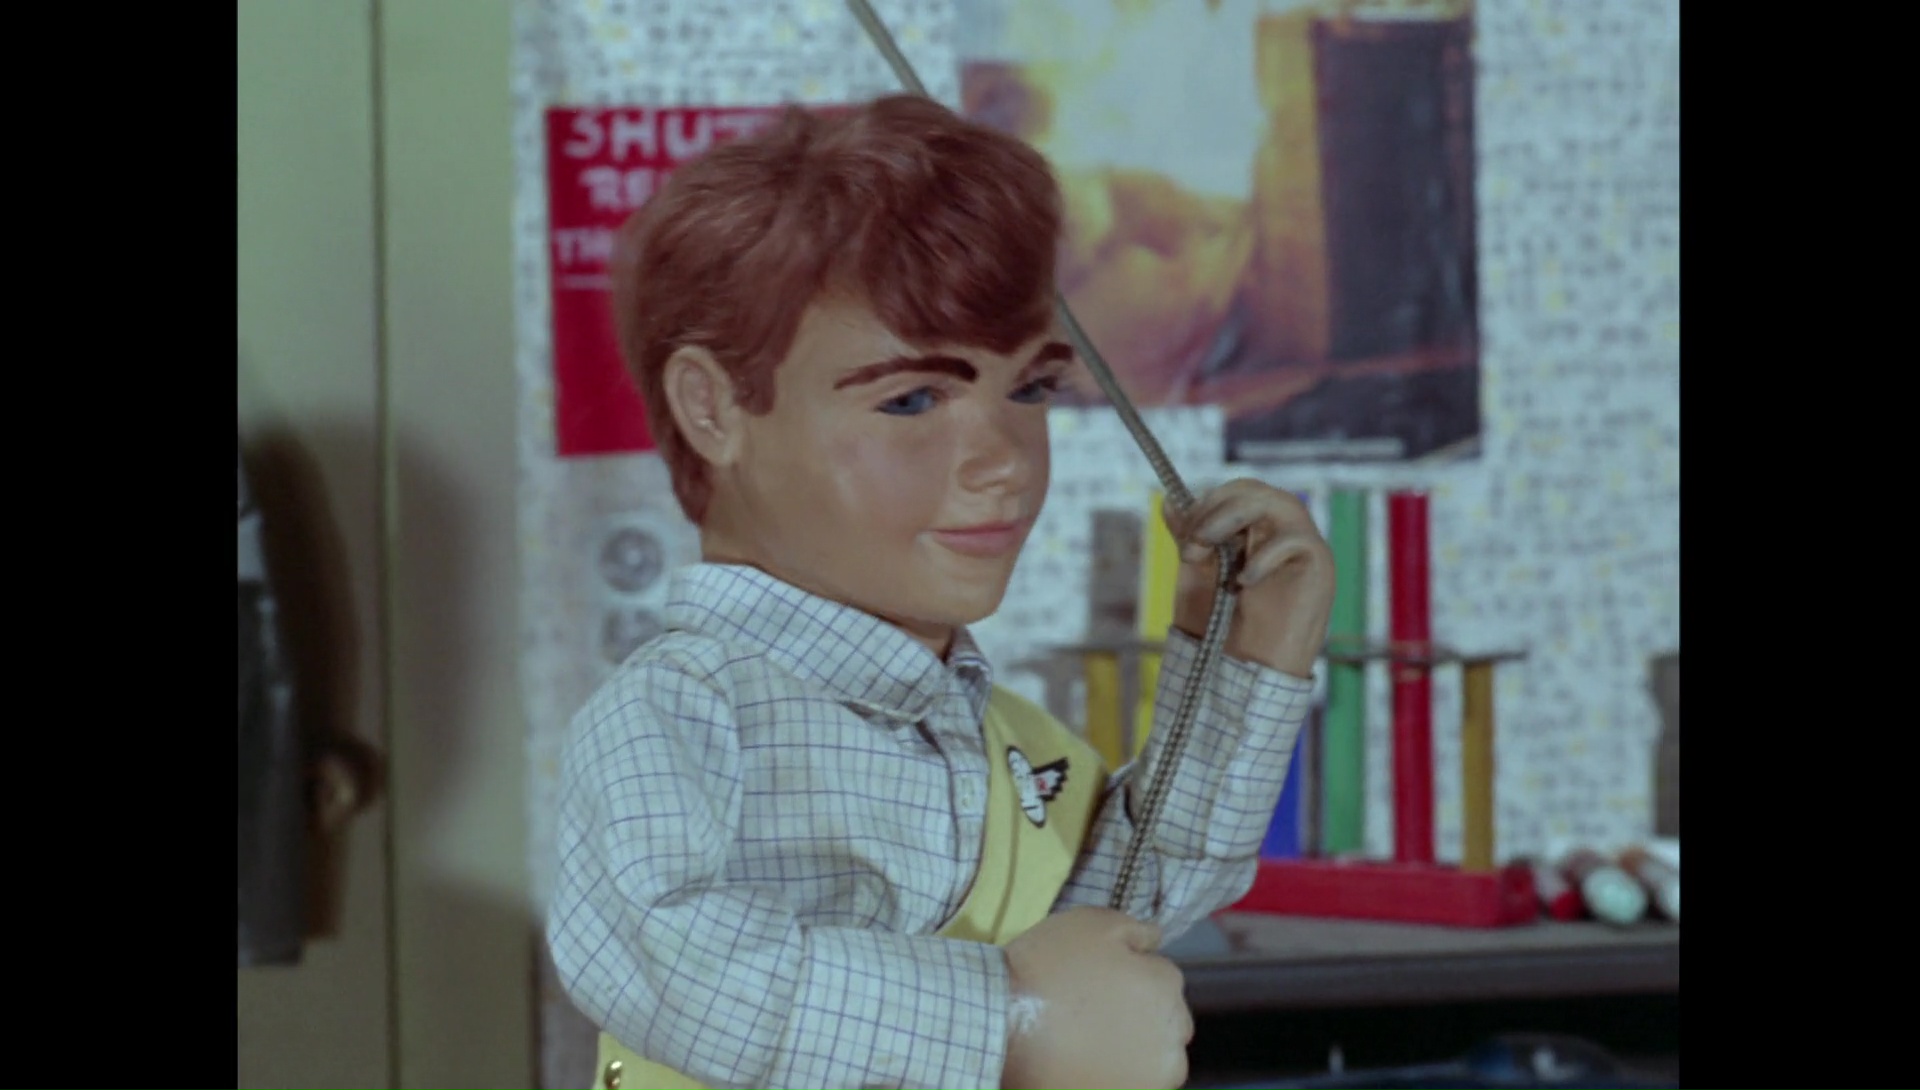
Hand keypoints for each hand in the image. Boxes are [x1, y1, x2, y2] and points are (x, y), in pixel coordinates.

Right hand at [1000, 907, 1191, 1089]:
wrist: (1002, 1021)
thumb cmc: (1047, 967)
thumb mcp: (1092, 923)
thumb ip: (1136, 929)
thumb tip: (1155, 939)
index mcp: (1166, 987)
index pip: (1161, 978)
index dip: (1129, 975)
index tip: (1098, 979)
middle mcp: (1172, 1035)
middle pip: (1165, 1021)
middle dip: (1140, 1015)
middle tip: (1095, 1012)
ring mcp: (1154, 1077)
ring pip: (1154, 1059)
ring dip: (1134, 1050)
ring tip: (1089, 1041)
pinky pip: (1132, 1083)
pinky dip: (1117, 1076)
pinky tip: (1086, 1063)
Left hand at [1164, 479, 1334, 677]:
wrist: (1242, 673)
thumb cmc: (1220, 628)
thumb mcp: (1196, 575)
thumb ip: (1189, 537)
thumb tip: (1169, 500)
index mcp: (1255, 532)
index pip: (1238, 492)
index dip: (1207, 503)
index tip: (1183, 534)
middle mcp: (1281, 534)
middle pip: (1256, 491)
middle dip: (1215, 509)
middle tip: (1192, 545)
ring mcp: (1303, 548)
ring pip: (1280, 503)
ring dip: (1232, 517)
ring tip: (1206, 548)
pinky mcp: (1320, 569)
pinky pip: (1297, 540)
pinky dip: (1264, 556)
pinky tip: (1244, 582)